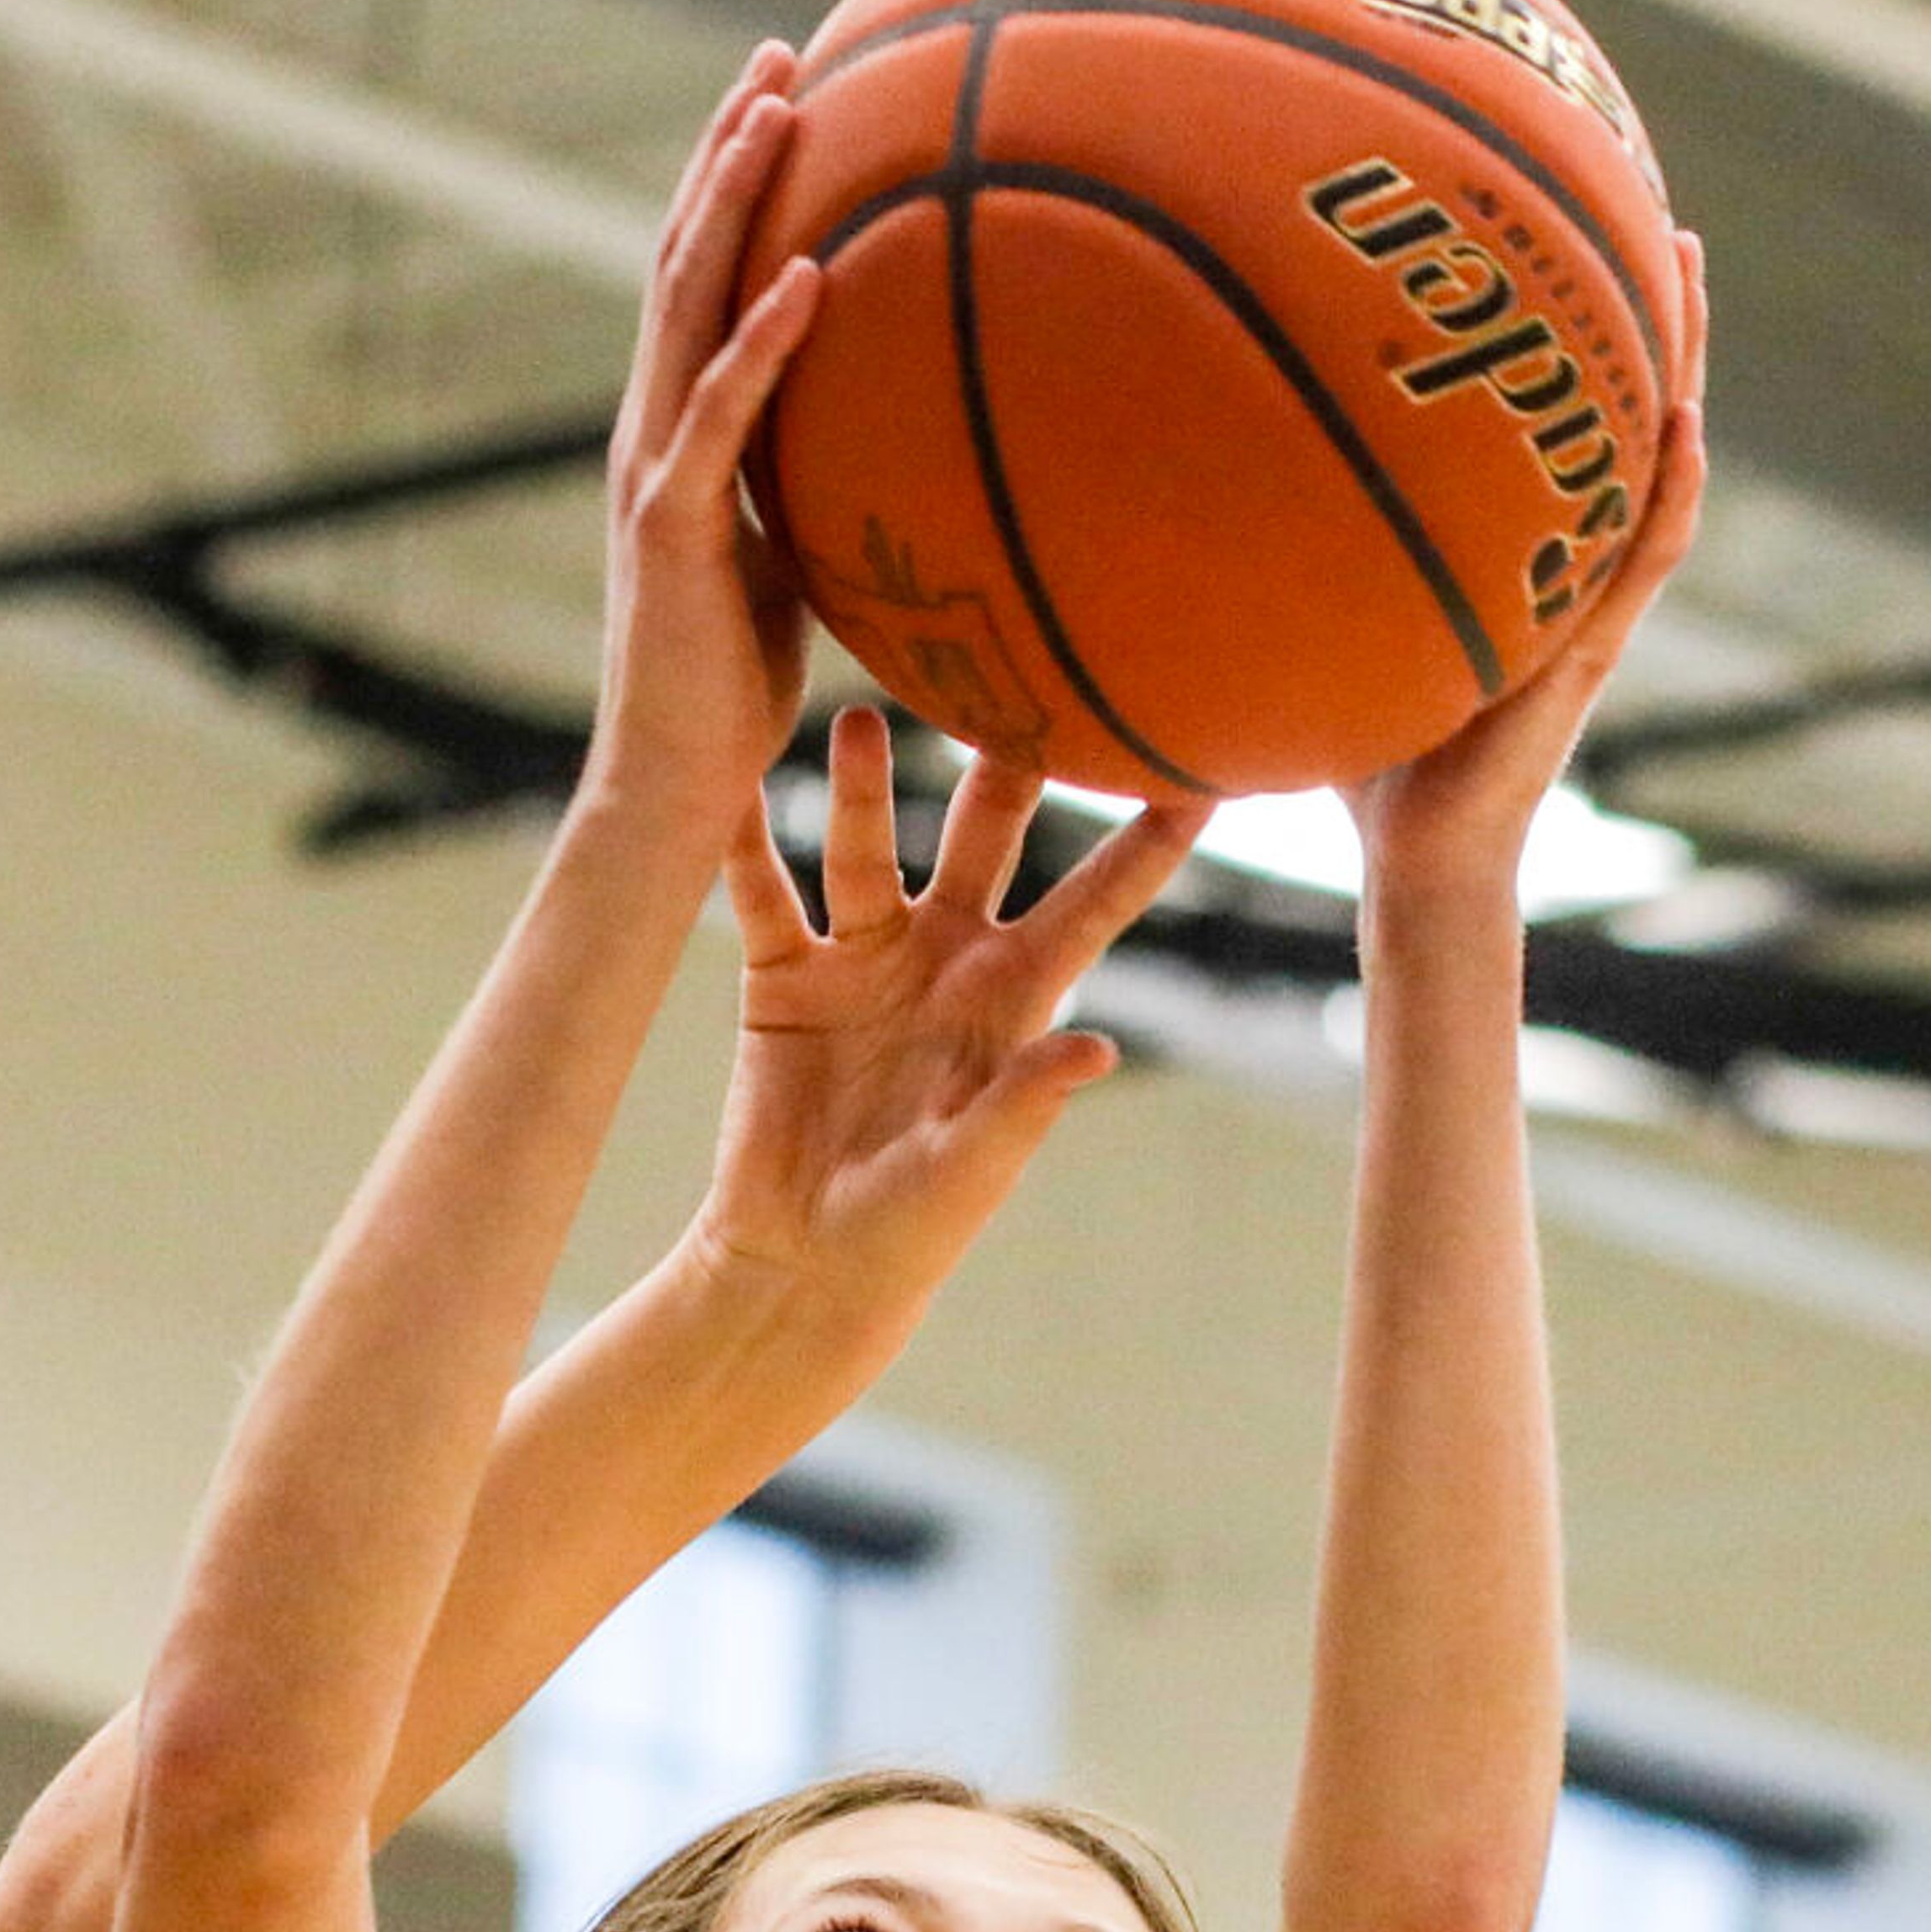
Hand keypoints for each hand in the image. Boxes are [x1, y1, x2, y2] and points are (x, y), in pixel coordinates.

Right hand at [582, 45, 821, 844]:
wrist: (670, 786)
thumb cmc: (733, 693)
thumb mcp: (790, 562)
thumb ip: (817, 490)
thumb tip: (897, 450)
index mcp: (677, 437)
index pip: (702, 284)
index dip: (735, 186)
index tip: (787, 95)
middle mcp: (651, 433)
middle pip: (683, 259)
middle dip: (729, 149)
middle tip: (780, 51)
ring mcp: (653, 470)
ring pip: (685, 304)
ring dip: (731, 201)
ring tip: (778, 108)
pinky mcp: (671, 524)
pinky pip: (723, 411)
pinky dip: (762, 336)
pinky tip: (808, 270)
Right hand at [693, 711, 1204, 1362]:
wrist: (804, 1262)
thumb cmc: (911, 1230)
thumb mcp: (973, 1170)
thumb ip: (1024, 1103)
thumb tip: (1094, 1048)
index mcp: (1012, 998)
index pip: (1094, 903)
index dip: (1145, 844)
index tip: (1201, 775)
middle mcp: (944, 956)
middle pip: (987, 836)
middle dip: (1009, 760)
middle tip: (1026, 669)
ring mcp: (863, 960)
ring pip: (869, 847)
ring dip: (868, 788)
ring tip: (863, 721)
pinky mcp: (785, 977)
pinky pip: (765, 895)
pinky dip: (744, 842)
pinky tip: (729, 783)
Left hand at [1343, 232, 1708, 900]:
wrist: (1415, 861)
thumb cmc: (1369, 762)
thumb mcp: (1325, 633)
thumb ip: (1290, 569)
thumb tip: (1189, 503)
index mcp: (1514, 548)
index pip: (1547, 418)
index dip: (1560, 330)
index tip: (1557, 229)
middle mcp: (1562, 559)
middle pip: (1617, 409)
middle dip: (1640, 309)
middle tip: (1654, 203)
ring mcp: (1586, 602)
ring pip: (1653, 460)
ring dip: (1678, 365)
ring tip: (1687, 269)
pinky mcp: (1589, 655)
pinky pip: (1641, 558)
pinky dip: (1669, 492)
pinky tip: (1686, 424)